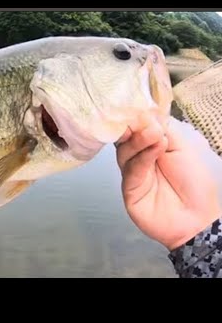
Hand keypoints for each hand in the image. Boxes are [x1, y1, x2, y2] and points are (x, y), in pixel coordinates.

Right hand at [116, 116, 220, 250]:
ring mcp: (131, 173)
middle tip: (143, 120)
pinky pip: (131, 170)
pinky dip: (143, 157)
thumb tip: (144, 113)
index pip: (135, 128)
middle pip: (125, 138)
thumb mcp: (183, 148)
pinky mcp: (128, 189)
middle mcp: (137, 157)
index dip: (134, 117)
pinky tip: (157, 148)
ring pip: (125, 152)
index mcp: (150, 146)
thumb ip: (164, 130)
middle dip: (132, 127)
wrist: (198, 217)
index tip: (136, 106)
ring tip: (156, 134)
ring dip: (140, 140)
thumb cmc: (195, 181)